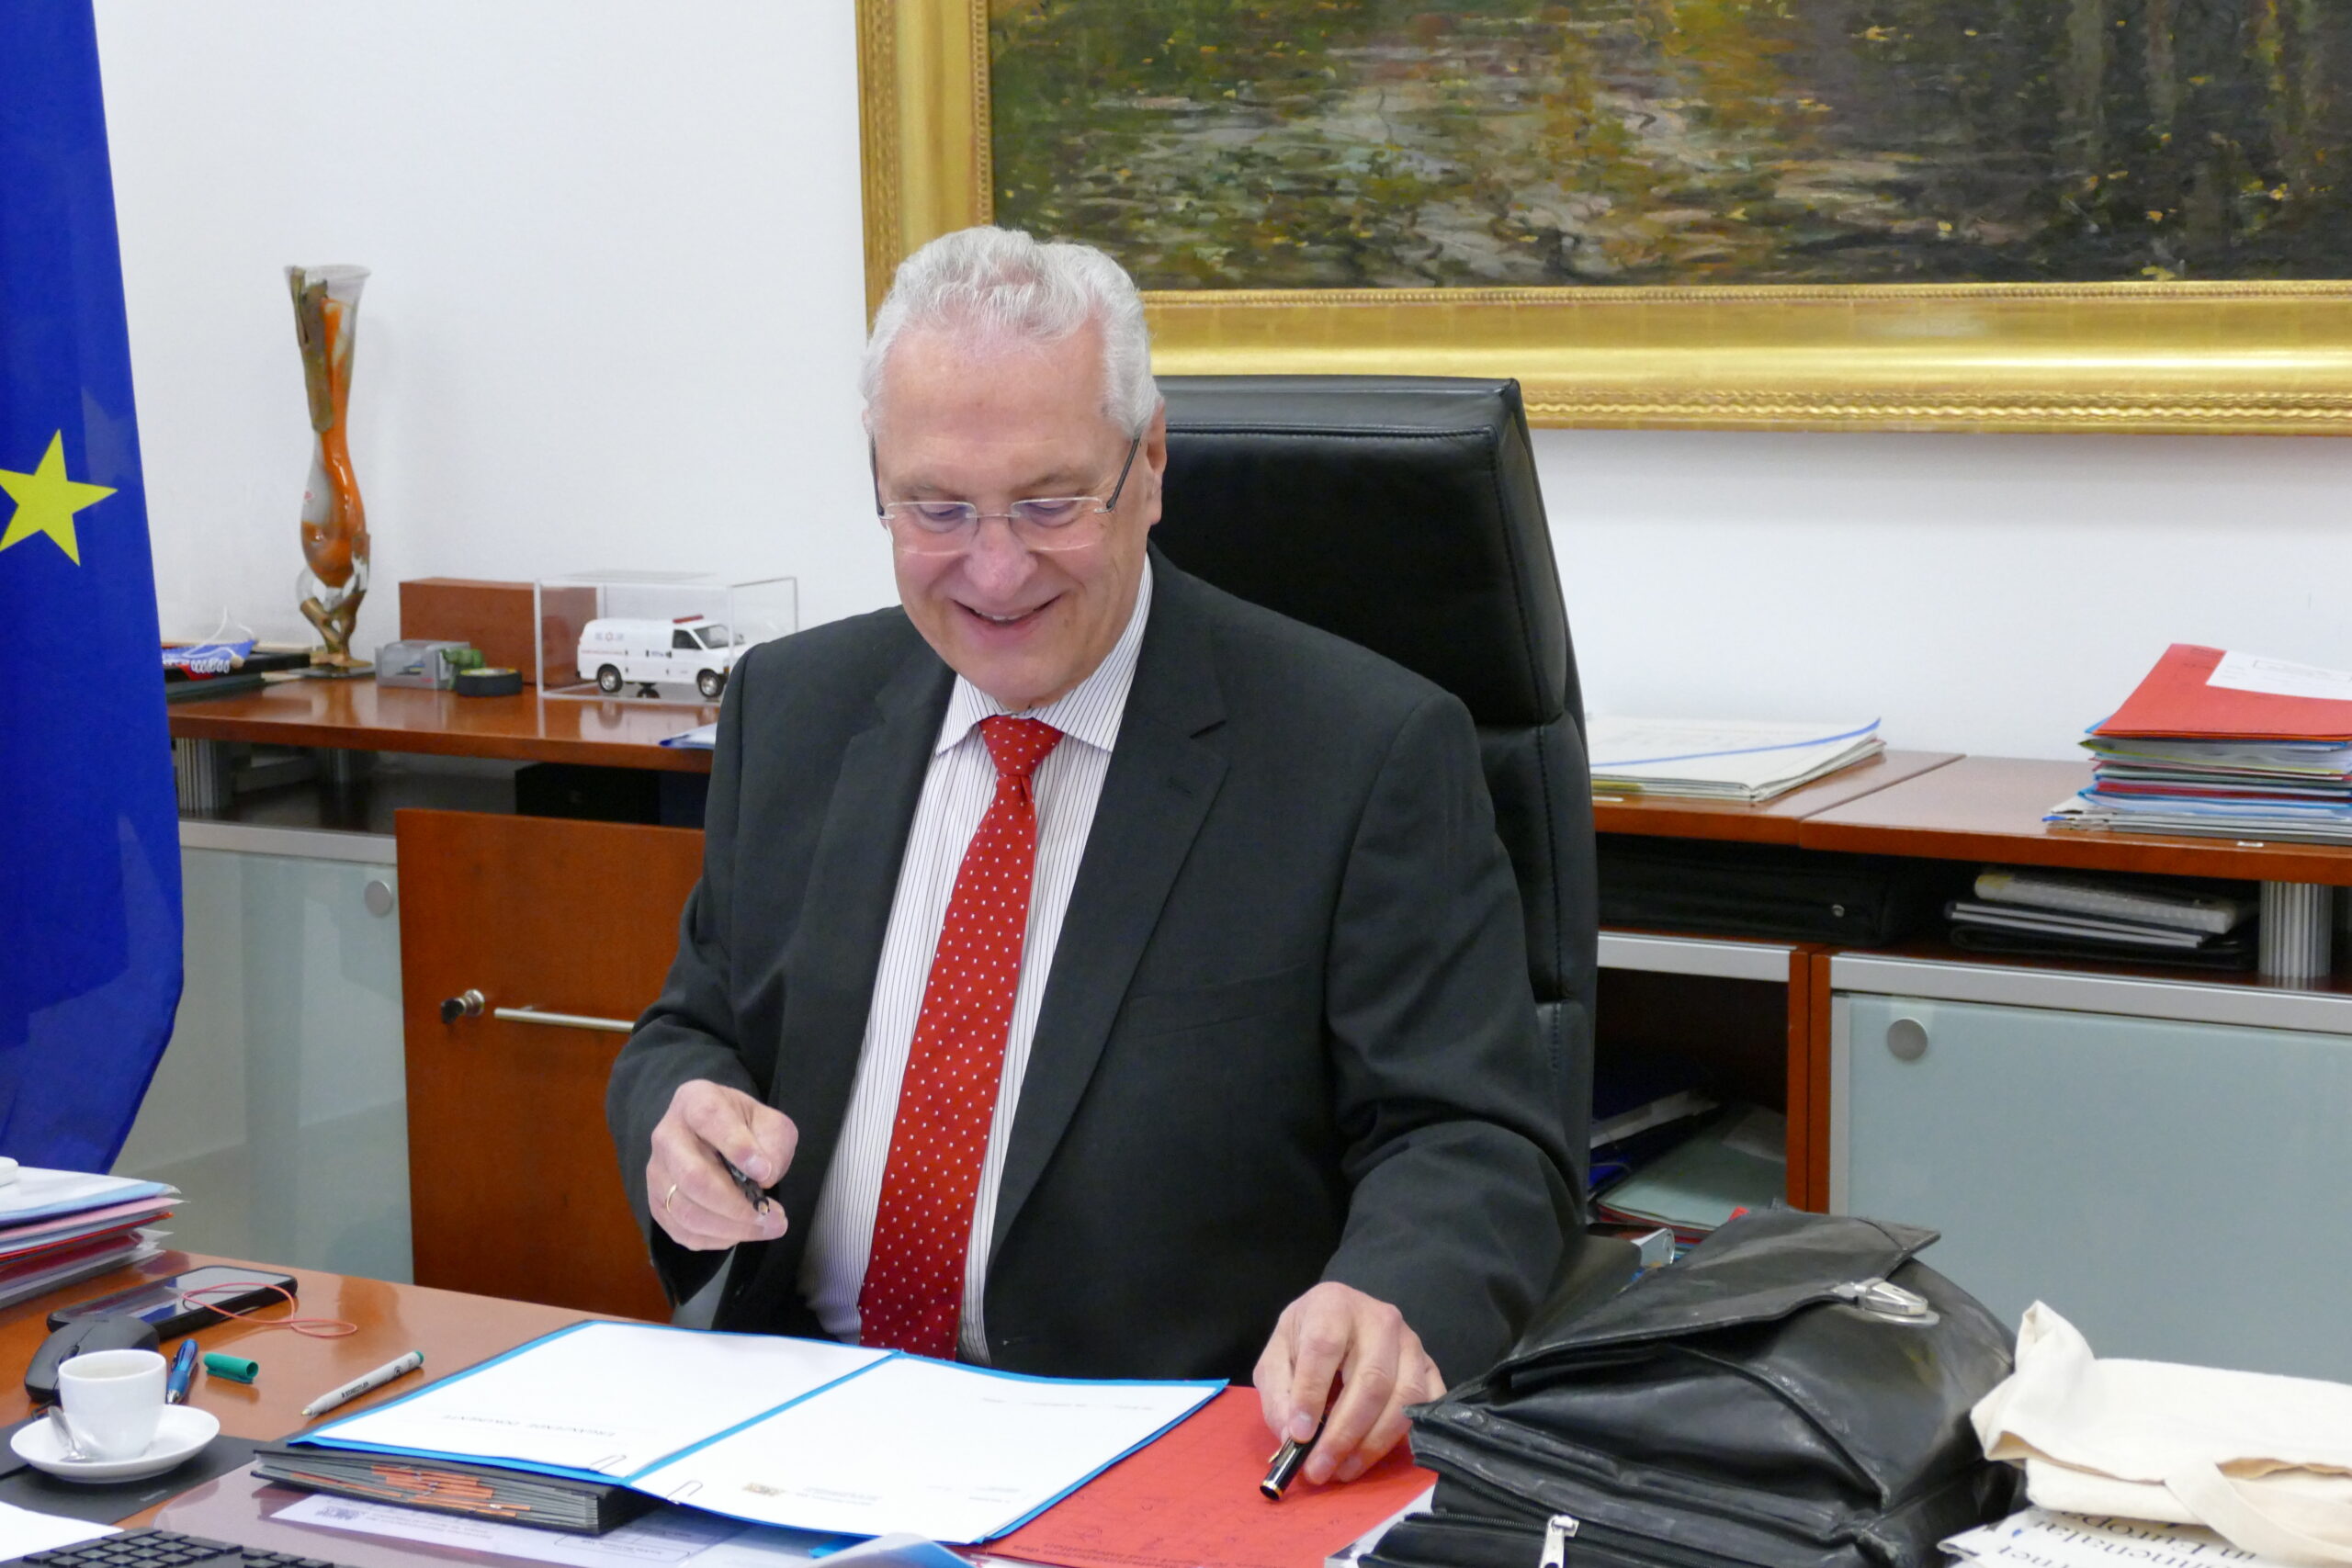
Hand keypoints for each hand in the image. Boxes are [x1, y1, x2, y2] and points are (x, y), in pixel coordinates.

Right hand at [646, 1080, 796, 1250]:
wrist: (713, 1135)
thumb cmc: (744, 1127)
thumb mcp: (770, 1122)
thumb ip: (773, 1143)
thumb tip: (762, 1178)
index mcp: (694, 1101)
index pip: (709, 1119)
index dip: (737, 1146)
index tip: (765, 1172)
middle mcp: (667, 1136)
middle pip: (692, 1177)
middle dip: (736, 1204)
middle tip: (773, 1215)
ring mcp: (656, 1172)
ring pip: (685, 1211)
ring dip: (730, 1227)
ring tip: (765, 1227)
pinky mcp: (657, 1203)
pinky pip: (682, 1231)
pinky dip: (715, 1239)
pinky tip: (740, 1232)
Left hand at [1253, 1282, 1444, 1485]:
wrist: (1340, 1317)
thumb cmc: (1305, 1338)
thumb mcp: (1276, 1357)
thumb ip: (1278, 1395)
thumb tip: (1293, 1437)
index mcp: (1333, 1306)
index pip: (1324, 1349)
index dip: (1311, 1395)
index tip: (1298, 1436)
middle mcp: (1379, 1319)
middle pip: (1371, 1381)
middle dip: (1344, 1434)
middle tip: (1320, 1469)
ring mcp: (1411, 1342)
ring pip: (1405, 1398)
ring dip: (1374, 1443)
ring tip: (1344, 1469)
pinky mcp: (1429, 1365)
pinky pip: (1428, 1405)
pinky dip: (1407, 1435)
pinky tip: (1379, 1454)